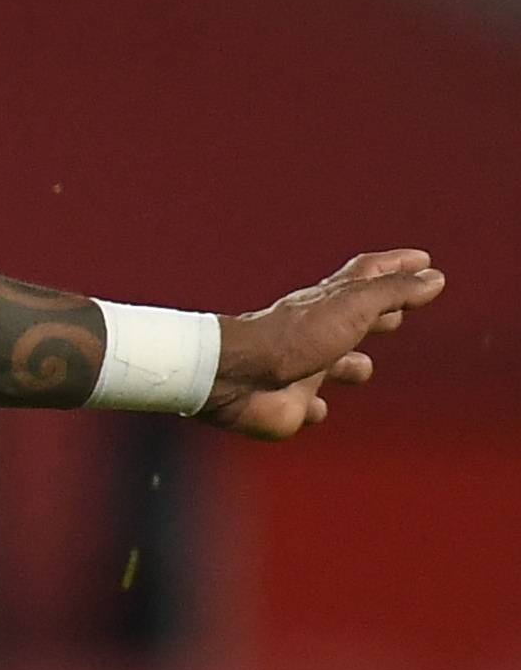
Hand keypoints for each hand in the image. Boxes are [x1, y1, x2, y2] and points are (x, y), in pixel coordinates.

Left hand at [209, 250, 443, 438]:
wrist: (237, 378)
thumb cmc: (293, 337)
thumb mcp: (353, 306)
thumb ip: (393, 292)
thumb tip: (433, 277)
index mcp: (330, 304)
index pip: (368, 276)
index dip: (396, 266)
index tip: (423, 260)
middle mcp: (315, 334)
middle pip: (352, 320)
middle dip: (376, 316)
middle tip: (397, 314)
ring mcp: (301, 369)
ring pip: (330, 365)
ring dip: (349, 366)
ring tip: (361, 368)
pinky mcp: (289, 404)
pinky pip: (304, 406)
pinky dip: (313, 408)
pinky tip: (316, 409)